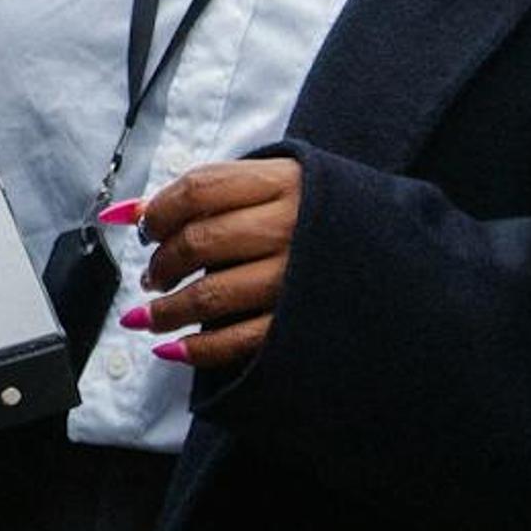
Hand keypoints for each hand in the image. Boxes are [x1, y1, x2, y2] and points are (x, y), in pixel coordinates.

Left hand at [132, 158, 301, 369]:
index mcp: (284, 182)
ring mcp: (297, 277)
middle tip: (152, 276)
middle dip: (162, 263)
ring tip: (149, 316)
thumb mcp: (277, 185)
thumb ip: (210, 194)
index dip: (158, 211)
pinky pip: (239, 340)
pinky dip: (198, 349)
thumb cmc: (322, 216)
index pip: (199, 189)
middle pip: (201, 241)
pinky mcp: (302, 323)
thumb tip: (126, 213)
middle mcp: (291, 225)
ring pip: (212, 294)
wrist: (404, 257)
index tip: (143, 229)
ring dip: (167, 311)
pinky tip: (172, 349)